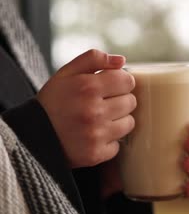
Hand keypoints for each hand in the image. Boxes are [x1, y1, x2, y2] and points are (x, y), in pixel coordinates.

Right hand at [37, 49, 136, 167]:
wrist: (31, 136)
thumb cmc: (53, 101)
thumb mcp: (66, 73)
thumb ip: (93, 59)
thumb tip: (121, 60)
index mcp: (88, 87)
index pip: (127, 81)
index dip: (121, 82)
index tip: (111, 87)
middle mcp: (94, 111)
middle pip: (131, 102)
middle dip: (120, 100)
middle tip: (103, 104)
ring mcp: (96, 134)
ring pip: (129, 123)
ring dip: (118, 121)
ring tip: (99, 120)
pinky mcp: (96, 154)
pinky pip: (117, 146)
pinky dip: (108, 142)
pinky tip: (93, 136)